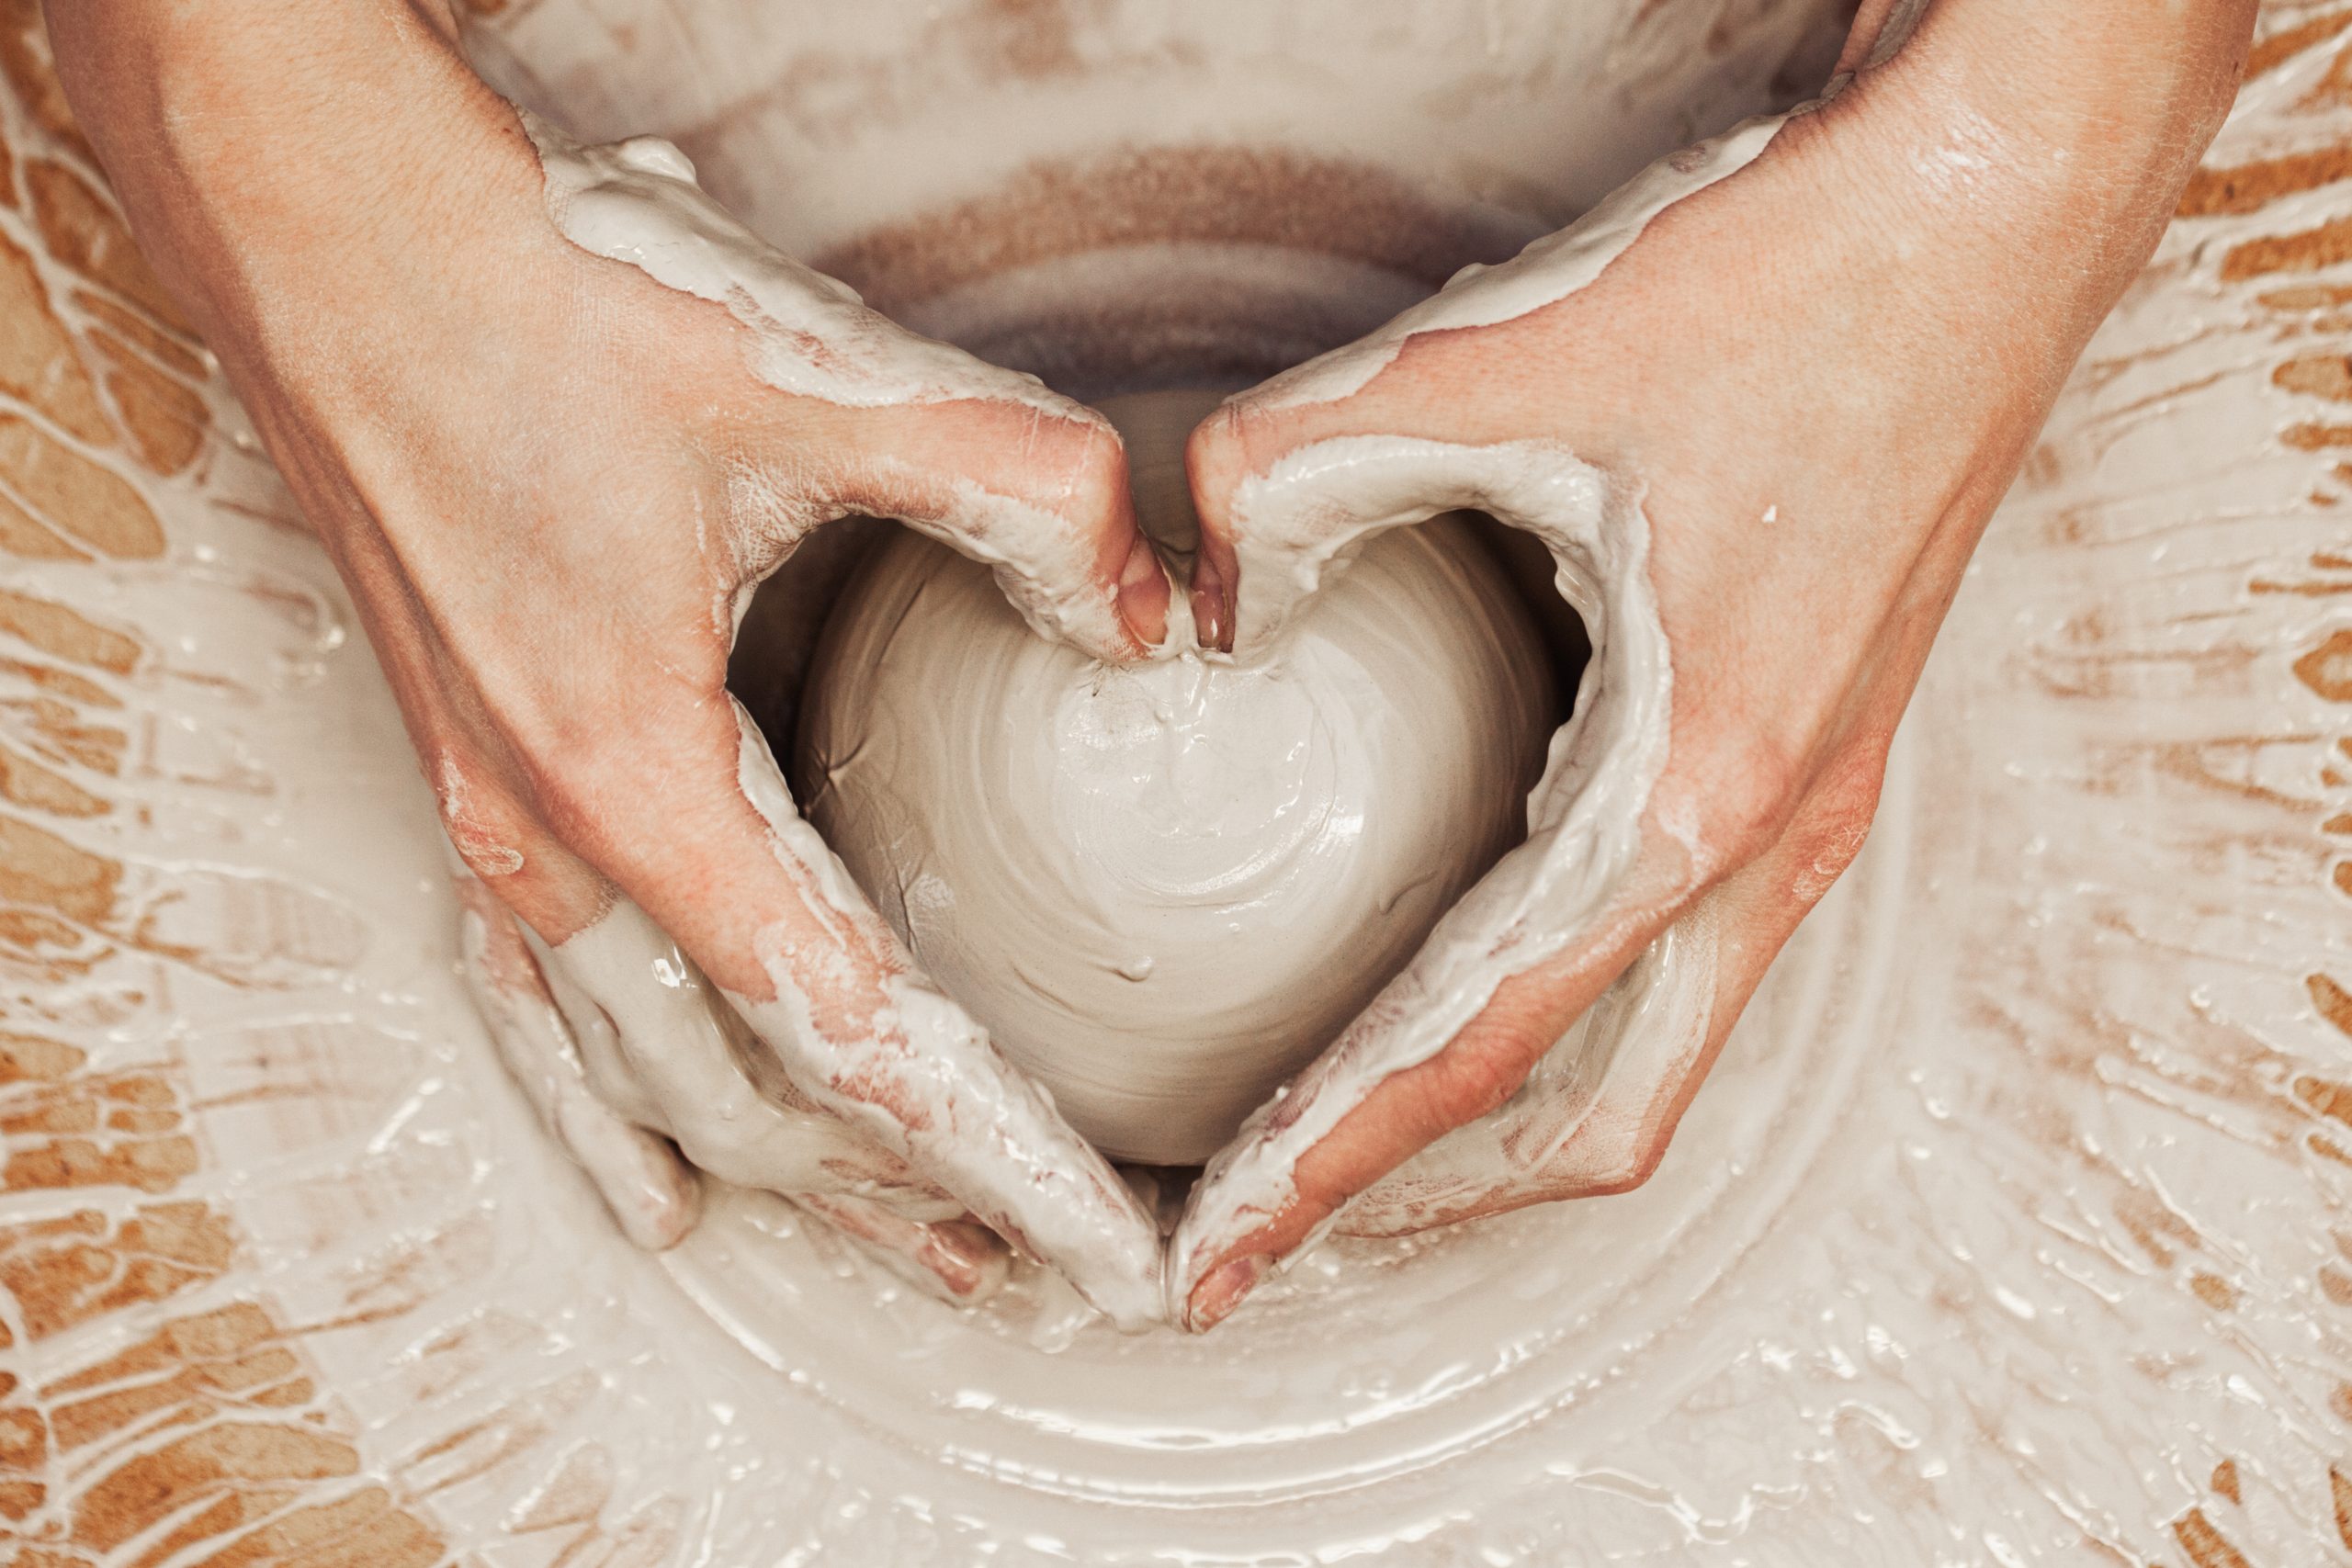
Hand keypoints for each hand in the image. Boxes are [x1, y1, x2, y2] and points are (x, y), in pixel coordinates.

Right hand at [50, 1, 1170, 1322]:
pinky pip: (553, 1018)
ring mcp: (492, 829)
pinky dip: (632, 1120)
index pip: (852, 1039)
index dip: (995, 1158)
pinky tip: (669, 1184)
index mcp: (635, 785)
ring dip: (796, 1177)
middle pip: (756, 1097)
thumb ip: (1021, 490)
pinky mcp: (473, 785)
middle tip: (1053, 1262)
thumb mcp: (816, 380)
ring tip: (923, 1252)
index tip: (1101, 1246)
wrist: (339, 237)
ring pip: (655, 1078)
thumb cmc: (543, 304)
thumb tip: (1155, 617)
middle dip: (916, 1198)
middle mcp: (550, 846)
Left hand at [1168, 0, 2254, 1328]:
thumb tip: (1196, 593)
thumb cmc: (1788, 287)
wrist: (1987, 216)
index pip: (1473, 1047)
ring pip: (1652, 1059)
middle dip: (1413, 1199)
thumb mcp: (1499, 362)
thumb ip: (1298, 470)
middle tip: (1261, 1229)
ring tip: (1347, 1138)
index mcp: (1698, 795)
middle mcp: (1771, 843)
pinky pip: (1683, 960)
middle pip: (1584, 1120)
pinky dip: (1563, 1017)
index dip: (1324, 1165)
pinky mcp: (1812, 759)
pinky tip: (1467, 964)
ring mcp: (1811, 813)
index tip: (1214, 1259)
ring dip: (1497, 1125)